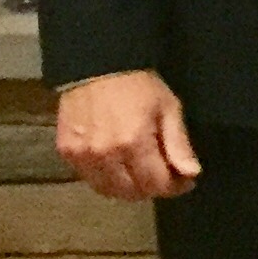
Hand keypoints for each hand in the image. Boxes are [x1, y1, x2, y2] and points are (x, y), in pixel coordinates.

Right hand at [55, 71, 199, 201]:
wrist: (97, 65)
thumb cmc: (139, 85)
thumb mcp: (168, 108)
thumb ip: (178, 144)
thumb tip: (191, 173)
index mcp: (134, 143)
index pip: (156, 184)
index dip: (175, 187)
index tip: (185, 181)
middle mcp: (106, 154)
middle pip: (132, 192)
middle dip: (153, 189)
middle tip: (164, 177)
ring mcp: (82, 156)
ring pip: (108, 191)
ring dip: (129, 189)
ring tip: (141, 175)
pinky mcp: (66, 153)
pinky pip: (89, 179)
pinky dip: (106, 180)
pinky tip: (118, 167)